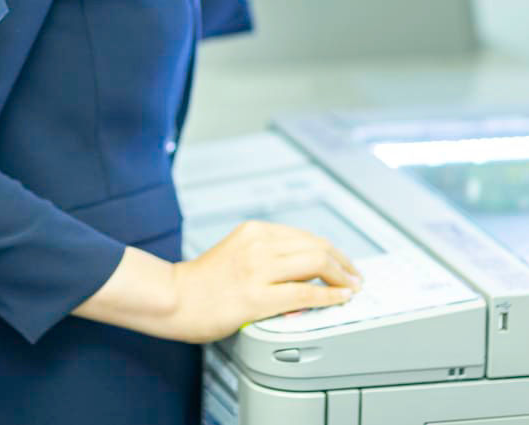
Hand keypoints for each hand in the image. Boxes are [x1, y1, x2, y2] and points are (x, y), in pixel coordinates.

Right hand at [166, 221, 362, 342]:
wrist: (173, 298)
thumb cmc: (201, 282)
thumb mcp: (236, 251)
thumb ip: (267, 253)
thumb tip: (305, 268)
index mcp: (254, 231)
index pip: (305, 236)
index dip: (331, 250)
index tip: (342, 262)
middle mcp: (257, 244)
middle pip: (316, 247)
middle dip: (343, 262)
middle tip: (355, 276)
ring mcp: (257, 270)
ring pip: (316, 264)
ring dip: (341, 277)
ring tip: (351, 287)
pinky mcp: (256, 297)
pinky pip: (304, 293)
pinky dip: (329, 295)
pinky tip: (339, 298)